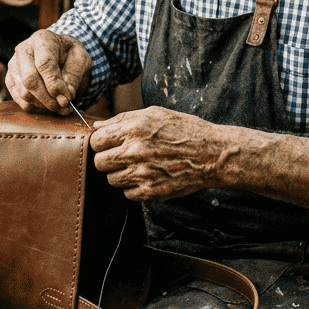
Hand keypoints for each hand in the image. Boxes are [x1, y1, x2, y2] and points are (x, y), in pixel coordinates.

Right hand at [5, 30, 91, 113]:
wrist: (59, 52)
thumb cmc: (70, 55)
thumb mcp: (80, 60)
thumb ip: (73, 78)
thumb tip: (64, 98)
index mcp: (42, 40)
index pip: (44, 64)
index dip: (55, 84)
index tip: (66, 99)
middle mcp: (23, 50)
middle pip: (30, 79)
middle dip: (48, 98)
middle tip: (64, 107)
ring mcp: (13, 65)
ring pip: (24, 93)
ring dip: (44, 105)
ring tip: (60, 107)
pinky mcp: (10, 80)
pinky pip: (20, 100)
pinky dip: (36, 107)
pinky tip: (49, 105)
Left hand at [89, 106, 224, 200]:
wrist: (212, 154)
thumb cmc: (185, 130)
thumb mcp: (154, 114)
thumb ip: (122, 119)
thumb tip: (97, 125)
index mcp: (133, 129)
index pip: (96, 141)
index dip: (101, 142)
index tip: (110, 144)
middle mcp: (135, 152)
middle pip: (99, 163)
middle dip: (108, 159)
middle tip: (123, 156)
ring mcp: (142, 174)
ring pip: (111, 180)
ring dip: (121, 174)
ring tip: (139, 166)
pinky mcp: (151, 192)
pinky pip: (127, 194)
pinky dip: (134, 188)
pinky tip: (148, 176)